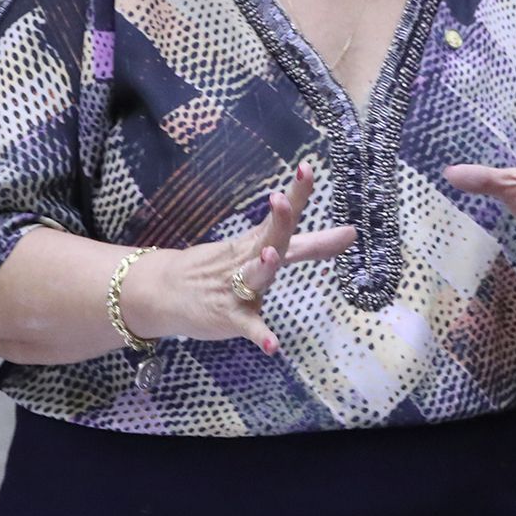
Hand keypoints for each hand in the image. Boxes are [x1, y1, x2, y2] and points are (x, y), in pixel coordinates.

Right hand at [124, 164, 355, 356]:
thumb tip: (351, 233)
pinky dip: (261, 335)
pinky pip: (248, 327)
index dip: (296, 194)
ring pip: (253, 277)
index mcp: (258, 242)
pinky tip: (273, 345)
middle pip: (269, 239)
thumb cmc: (221, 268)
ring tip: (271, 256)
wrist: (164, 291)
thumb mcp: (260, 250)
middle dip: (279, 221)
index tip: (307, 169)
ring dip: (262, 267)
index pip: (282, 216)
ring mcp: (237, 288)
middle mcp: (248, 260)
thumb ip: (309, 245)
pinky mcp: (230, 317)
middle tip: (283, 201)